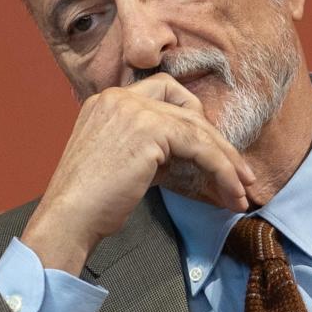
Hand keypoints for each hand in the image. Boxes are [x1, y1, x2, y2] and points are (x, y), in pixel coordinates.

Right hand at [20, 74, 256, 274]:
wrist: (68, 218)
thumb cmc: (91, 204)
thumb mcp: (121, 162)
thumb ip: (150, 149)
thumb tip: (190, 157)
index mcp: (107, 100)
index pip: (164, 92)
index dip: (192, 118)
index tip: (209, 150)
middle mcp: (119, 97)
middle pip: (186, 108)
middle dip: (218, 143)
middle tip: (240, 175)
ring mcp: (134, 109)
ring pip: (198, 128)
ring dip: (227, 161)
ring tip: (242, 191)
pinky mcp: (150, 130)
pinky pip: (201, 146)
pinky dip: (222, 169)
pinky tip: (231, 191)